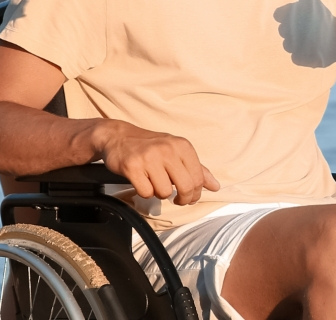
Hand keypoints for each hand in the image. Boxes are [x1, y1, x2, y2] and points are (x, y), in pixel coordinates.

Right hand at [92, 120, 220, 204]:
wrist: (119, 136)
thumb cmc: (152, 146)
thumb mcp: (178, 152)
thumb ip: (198, 169)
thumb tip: (215, 186)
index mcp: (182, 146)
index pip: (198, 178)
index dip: (196, 193)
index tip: (190, 197)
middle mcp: (168, 150)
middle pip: (185, 187)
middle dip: (183, 198)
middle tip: (177, 199)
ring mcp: (149, 157)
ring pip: (163, 192)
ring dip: (159, 193)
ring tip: (154, 183)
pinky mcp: (132, 166)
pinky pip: (145, 192)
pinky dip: (144, 192)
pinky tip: (142, 182)